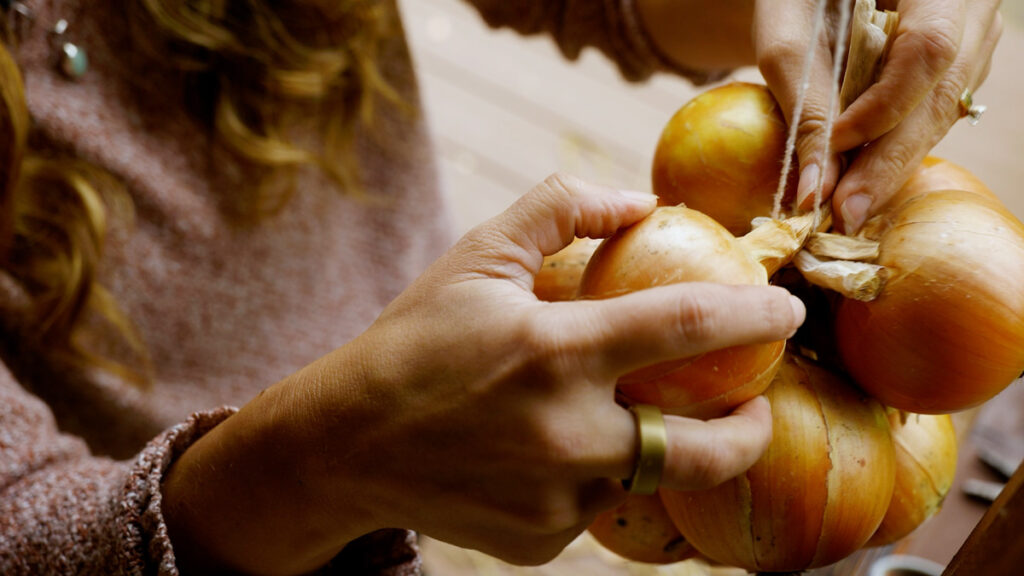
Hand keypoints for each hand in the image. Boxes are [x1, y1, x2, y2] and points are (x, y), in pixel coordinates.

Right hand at [163, 175, 804, 573]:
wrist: (346, 444)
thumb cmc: (414, 341)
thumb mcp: (476, 255)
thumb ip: (559, 210)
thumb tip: (638, 202)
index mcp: (555, 350)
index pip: (688, 325)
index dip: (755, 314)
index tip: (786, 311)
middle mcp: (566, 432)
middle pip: (705, 447)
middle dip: (752, 428)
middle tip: (756, 406)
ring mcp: (555, 497)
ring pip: (645, 477)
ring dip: (659, 449)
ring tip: (641, 420)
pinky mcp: (540, 540)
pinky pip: (595, 507)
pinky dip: (592, 477)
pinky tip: (553, 455)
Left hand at [755, 0, 1001, 231]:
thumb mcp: (789, 33)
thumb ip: (805, 103)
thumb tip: (816, 188)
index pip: (928, 50)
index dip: (883, 106)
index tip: (835, 144)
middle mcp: (970, 9)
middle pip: (940, 95)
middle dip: (888, 161)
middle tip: (846, 212)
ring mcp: (972, 39)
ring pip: (940, 113)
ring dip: (891, 164)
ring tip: (849, 207)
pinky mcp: (957, 67)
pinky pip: (931, 115)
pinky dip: (893, 149)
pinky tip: (861, 183)